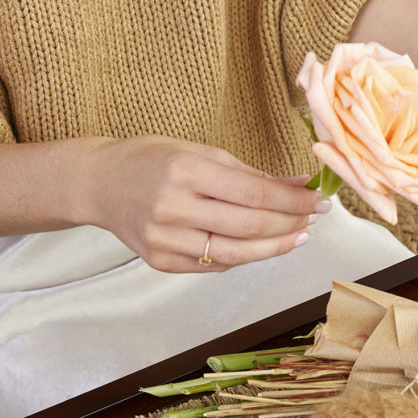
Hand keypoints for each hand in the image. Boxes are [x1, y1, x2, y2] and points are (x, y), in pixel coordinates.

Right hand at [82, 136, 329, 272]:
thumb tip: (300, 185)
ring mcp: (165, 239)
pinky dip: (245, 256)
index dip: (292, 200)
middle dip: (290, 223)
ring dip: (275, 247)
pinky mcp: (161, 262)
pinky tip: (261, 246)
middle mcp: (172, 206)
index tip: (318, 200)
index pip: (253, 192)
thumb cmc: (153, 162)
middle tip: (314, 218)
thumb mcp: (200, 153)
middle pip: (250, 226)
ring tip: (298, 236)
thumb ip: (250, 174)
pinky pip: (216, 265)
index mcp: (184, 170)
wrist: (99, 184)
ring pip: (237, 253)